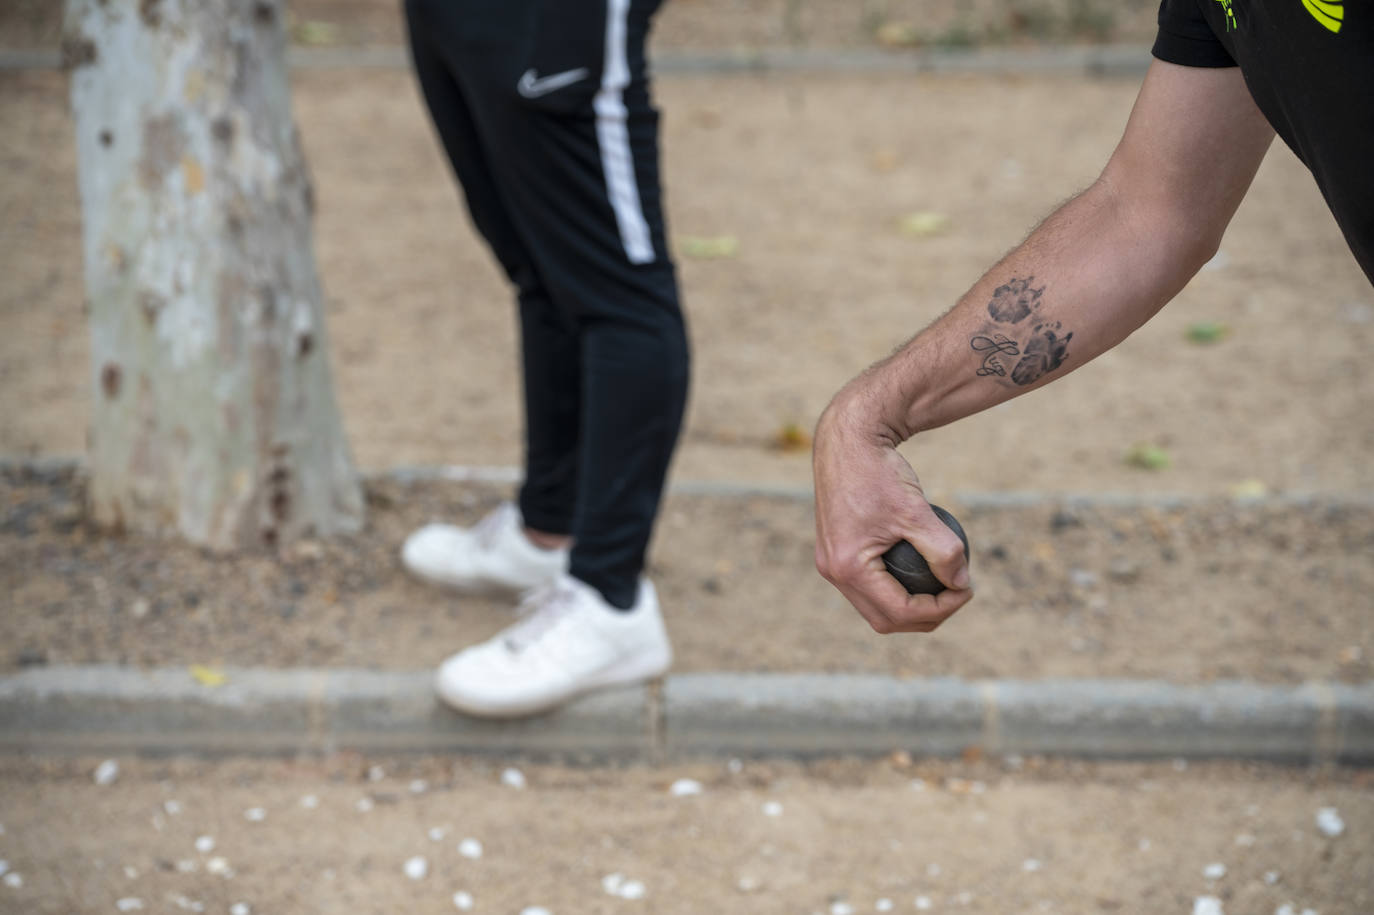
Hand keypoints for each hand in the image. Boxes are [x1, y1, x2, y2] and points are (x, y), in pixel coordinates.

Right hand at [812, 387, 972, 632]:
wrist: (847, 440)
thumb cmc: (878, 471)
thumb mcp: (916, 511)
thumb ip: (943, 550)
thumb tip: (962, 584)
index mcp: (848, 567)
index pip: (899, 612)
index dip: (940, 609)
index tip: (966, 589)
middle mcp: (833, 572)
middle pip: (884, 619)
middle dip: (925, 616)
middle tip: (956, 594)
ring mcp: (830, 563)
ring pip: (874, 607)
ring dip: (908, 608)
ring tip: (941, 589)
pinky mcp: (834, 552)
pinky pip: (866, 586)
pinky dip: (893, 589)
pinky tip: (918, 572)